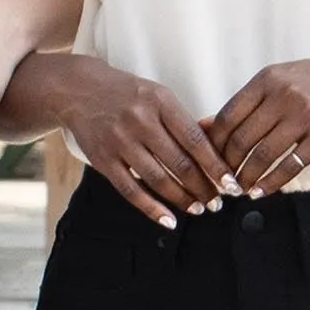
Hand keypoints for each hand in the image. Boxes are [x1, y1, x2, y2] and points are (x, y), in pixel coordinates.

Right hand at [48, 57, 231, 227]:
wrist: (79, 89)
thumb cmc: (129, 95)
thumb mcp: (159, 96)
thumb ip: (186, 121)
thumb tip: (220, 145)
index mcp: (160, 102)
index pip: (195, 139)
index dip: (215, 165)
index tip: (231, 183)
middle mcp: (140, 121)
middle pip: (179, 163)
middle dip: (202, 187)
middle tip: (217, 202)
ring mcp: (120, 141)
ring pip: (158, 179)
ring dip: (182, 199)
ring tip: (198, 209)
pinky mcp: (103, 159)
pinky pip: (131, 190)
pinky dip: (151, 208)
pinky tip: (168, 219)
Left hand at [204, 52, 309, 192]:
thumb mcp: (280, 78)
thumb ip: (247, 101)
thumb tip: (206, 124)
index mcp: (267, 79)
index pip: (227, 117)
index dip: (213, 143)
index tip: (208, 158)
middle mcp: (283, 96)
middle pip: (241, 139)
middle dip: (227, 166)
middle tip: (222, 180)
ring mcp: (304, 117)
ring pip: (263, 155)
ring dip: (247, 177)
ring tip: (240, 188)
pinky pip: (291, 165)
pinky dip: (272, 182)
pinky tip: (263, 190)